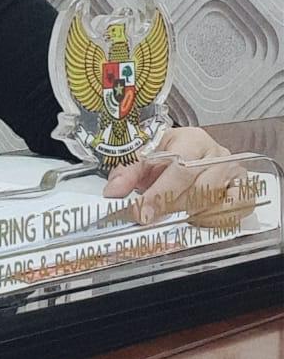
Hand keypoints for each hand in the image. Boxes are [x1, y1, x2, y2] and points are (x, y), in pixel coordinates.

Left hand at [102, 127, 250, 226]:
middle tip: (149, 218)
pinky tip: (199, 216)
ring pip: (214, 202)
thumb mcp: (146, 158)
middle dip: (170, 206)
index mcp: (192, 140)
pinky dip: (215, 218)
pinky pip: (235, 211)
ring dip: (190, 214)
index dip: (159, 194)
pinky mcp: (244, 190)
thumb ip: (128, 172)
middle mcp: (216, 155)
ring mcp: (233, 173)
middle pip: (198, 188)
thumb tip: (114, 191)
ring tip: (173, 213)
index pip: (179, 167)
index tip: (141, 212)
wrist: (191, 153)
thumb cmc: (170, 157)